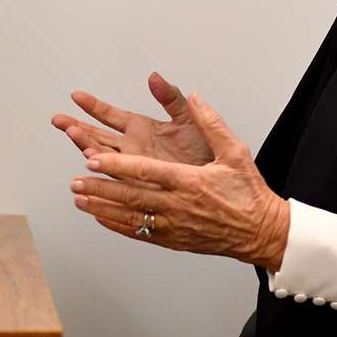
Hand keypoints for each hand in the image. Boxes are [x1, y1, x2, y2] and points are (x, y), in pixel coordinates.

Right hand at [51, 72, 214, 168]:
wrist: (217, 181)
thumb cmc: (204, 152)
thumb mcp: (187, 118)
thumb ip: (170, 97)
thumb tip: (154, 77)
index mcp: (140, 129)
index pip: (110, 115)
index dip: (93, 105)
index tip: (77, 96)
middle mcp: (131, 147)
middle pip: (97, 135)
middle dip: (77, 127)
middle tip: (59, 120)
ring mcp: (132, 166)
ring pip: (101, 154)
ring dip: (85, 144)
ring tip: (72, 134)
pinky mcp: (137, 183)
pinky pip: (115, 175)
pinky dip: (101, 168)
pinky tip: (90, 161)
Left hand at [68, 92, 289, 270]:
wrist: (262, 231)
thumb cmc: (248, 192)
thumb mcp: (235, 151)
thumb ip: (212, 123)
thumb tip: (195, 97)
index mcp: (189, 181)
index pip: (145, 171)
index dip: (116, 165)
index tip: (93, 159)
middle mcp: (177, 205)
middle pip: (130, 196)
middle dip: (99, 188)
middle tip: (74, 182)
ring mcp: (174, 225)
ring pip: (130, 216)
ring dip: (102, 207)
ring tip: (78, 199)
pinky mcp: (174, 239)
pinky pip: (140, 233)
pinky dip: (117, 225)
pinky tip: (100, 218)